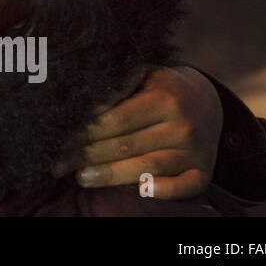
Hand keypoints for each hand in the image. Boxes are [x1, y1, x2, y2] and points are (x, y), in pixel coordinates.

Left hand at [53, 65, 222, 199]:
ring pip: (148, 167)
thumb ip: (116, 88)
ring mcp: (195, 150)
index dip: (85, 132)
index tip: (59, 140)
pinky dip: (165, 191)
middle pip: (126, 146)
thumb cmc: (161, 87)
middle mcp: (182, 125)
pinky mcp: (205, 170)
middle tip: (59, 164)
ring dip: (111, 175)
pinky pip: (186, 186)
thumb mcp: (142, 75)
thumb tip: (82, 105)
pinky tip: (139, 190)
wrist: (206, 98)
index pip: (116, 120)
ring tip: (81, 177)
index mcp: (164, 98)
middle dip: (87, 156)